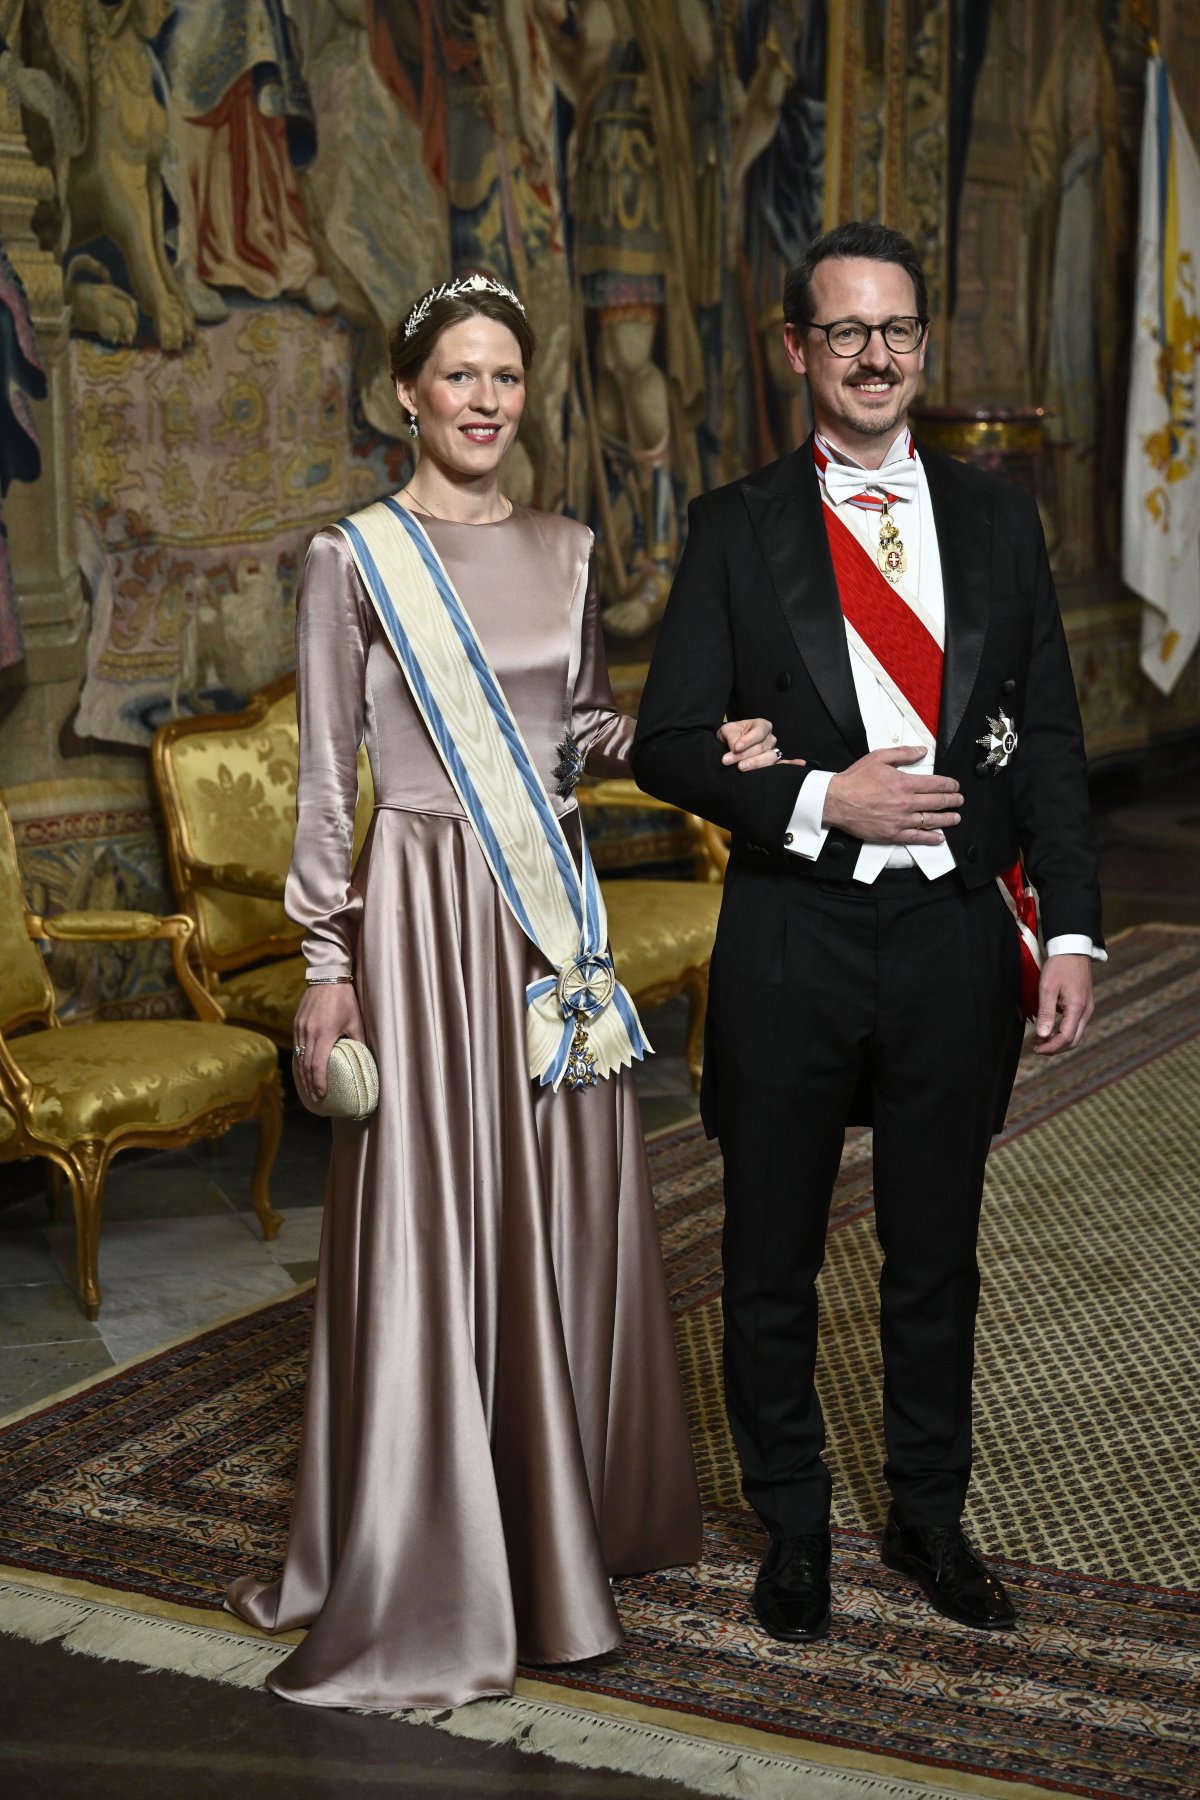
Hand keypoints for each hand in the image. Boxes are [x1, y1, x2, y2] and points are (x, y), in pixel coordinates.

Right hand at [293, 982, 364, 1101]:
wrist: (327, 976)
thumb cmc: (345, 999)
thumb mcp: (356, 1020)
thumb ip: (358, 1041)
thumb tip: (364, 1059)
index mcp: (324, 1033)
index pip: (318, 1065)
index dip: (319, 1083)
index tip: (322, 1096)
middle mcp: (309, 1032)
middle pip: (306, 1066)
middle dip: (310, 1085)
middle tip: (315, 1100)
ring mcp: (300, 1028)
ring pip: (299, 1057)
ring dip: (303, 1076)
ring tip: (309, 1090)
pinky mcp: (296, 1023)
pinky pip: (296, 1047)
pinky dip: (299, 1061)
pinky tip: (303, 1070)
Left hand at [717, 717, 805, 772]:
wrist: (727, 747)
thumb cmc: (730, 736)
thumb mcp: (727, 732)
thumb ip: (731, 737)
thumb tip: (735, 746)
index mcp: (761, 725)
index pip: (759, 732)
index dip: (748, 740)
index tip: (735, 747)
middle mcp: (770, 738)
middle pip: (762, 747)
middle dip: (743, 755)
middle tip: (727, 760)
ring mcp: (773, 751)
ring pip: (769, 758)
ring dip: (755, 763)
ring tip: (740, 767)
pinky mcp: (773, 763)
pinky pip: (784, 764)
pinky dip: (792, 764)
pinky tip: (800, 763)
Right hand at [823, 746, 962, 843]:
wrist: (836, 801)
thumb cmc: (855, 780)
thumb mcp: (878, 758)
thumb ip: (903, 753)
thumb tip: (922, 751)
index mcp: (904, 783)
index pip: (936, 784)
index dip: (950, 785)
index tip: (955, 785)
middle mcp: (906, 802)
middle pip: (938, 802)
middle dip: (953, 801)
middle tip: (959, 800)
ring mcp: (900, 820)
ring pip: (931, 821)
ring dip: (948, 819)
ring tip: (956, 818)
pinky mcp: (892, 834)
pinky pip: (917, 838)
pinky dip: (931, 838)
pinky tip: (939, 838)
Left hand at [1031, 955, 1093, 1055]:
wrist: (1073, 950)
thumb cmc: (1059, 966)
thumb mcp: (1047, 988)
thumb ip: (1046, 1012)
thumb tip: (1042, 1035)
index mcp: (1078, 1008)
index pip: (1066, 1037)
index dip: (1050, 1047)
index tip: (1035, 1048)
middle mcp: (1086, 1011)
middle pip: (1073, 1040)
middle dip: (1054, 1048)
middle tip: (1036, 1048)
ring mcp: (1087, 1009)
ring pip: (1075, 1035)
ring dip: (1058, 1041)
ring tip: (1039, 1040)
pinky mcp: (1084, 1006)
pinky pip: (1075, 1026)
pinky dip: (1062, 1032)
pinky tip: (1048, 1029)